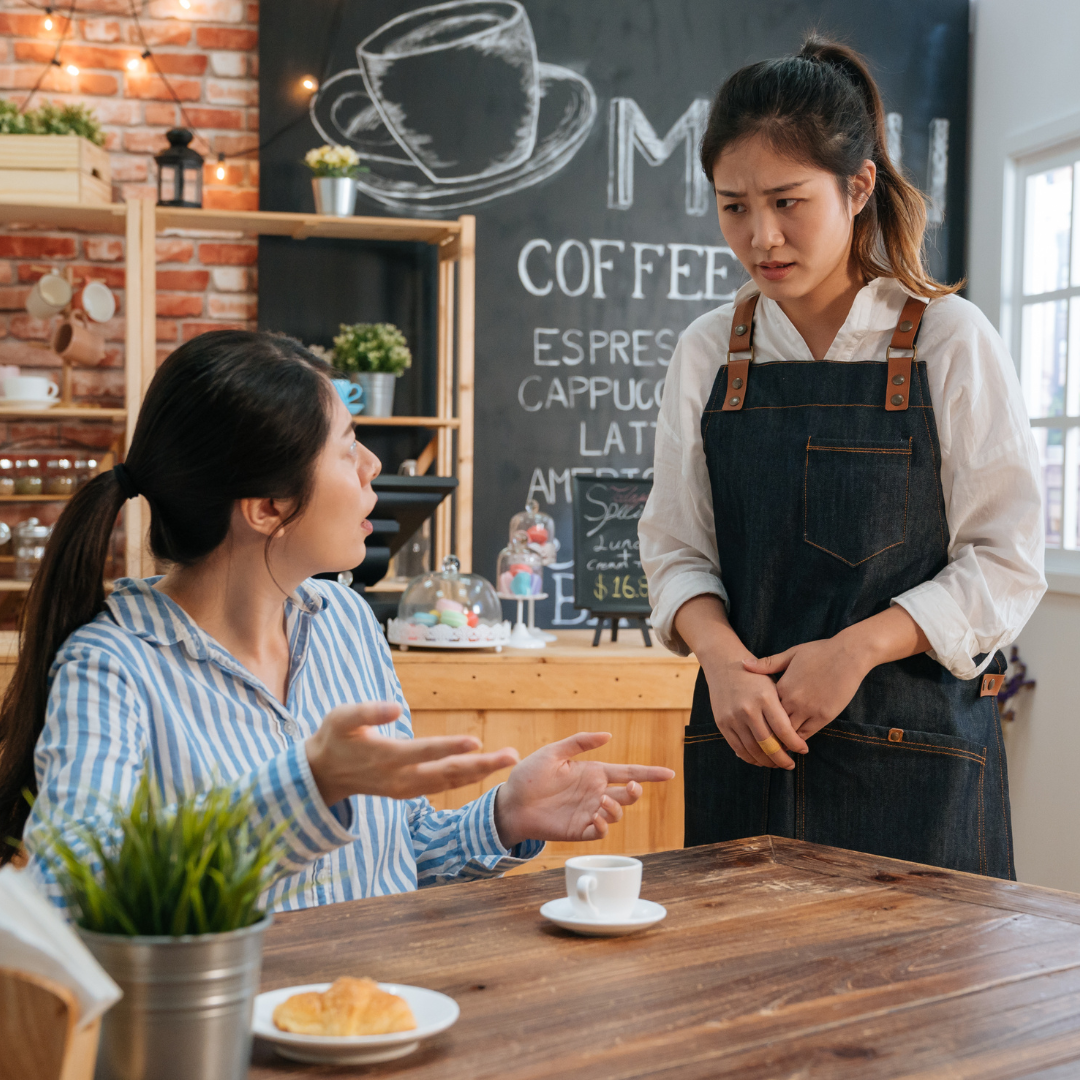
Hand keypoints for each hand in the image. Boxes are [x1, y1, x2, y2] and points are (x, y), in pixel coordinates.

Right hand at [306, 702, 519, 806]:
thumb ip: (368, 712)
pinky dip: (465, 779)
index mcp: (385, 757)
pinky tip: (484, 770)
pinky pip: (443, 786)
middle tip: (511, 756)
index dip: (450, 747)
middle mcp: (400, 778)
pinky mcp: (408, 791)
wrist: (323, 773)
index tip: (476, 741)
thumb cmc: (334, 737)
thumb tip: (397, 707)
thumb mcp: (341, 718)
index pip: (424, 751)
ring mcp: (405, 789)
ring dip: (480, 772)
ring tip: (507, 760)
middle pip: (447, 773)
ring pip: (449, 783)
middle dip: (481, 765)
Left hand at [492, 732, 674, 847]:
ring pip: (618, 814)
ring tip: (601, 802)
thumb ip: (580, 742)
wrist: (510, 803)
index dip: (649, 774)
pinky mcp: (578, 830)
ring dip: (616, 808)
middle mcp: (594, 793)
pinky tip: (595, 817)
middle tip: (631, 788)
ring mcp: (588, 812)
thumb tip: (608, 735)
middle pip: (628, 795)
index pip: (627, 772)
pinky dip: (603, 825)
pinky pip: (601, 832)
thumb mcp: (553, 752)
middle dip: (636, 792)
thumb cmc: (529, 776)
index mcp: (593, 773)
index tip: (669, 773)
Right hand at [699, 648, 808, 769]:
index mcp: (765, 697)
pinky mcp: (722, 723)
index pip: (784, 729)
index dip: (795, 744)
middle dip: (781, 758)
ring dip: (766, 761)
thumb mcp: (773, 684)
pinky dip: (749, 757)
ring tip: (776, 764)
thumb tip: (795, 735)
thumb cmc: (755, 676)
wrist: (724, 664)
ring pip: (753, 749)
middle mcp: (748, 708)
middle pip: (768, 743)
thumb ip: (782, 708)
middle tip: (790, 764)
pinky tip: (759, 759)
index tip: (804, 750)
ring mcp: (733, 717)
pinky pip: (737, 747)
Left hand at [743, 634, 872, 738]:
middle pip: (773, 725)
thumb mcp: (791, 654)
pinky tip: (794, 744)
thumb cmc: (820, 651)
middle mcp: (793, 700)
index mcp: (782, 686)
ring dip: (782, 740)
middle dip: (767, 734)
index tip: (751, 725)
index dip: (758, 718)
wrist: (848, 654)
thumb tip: (743, 664)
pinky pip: (806, 734)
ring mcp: (809, 709)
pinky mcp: (824, 716)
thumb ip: (768, 664)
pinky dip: (798, 740)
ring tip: (775, 747)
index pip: (763, 709)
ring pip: (789, 733)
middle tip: (760, 743)